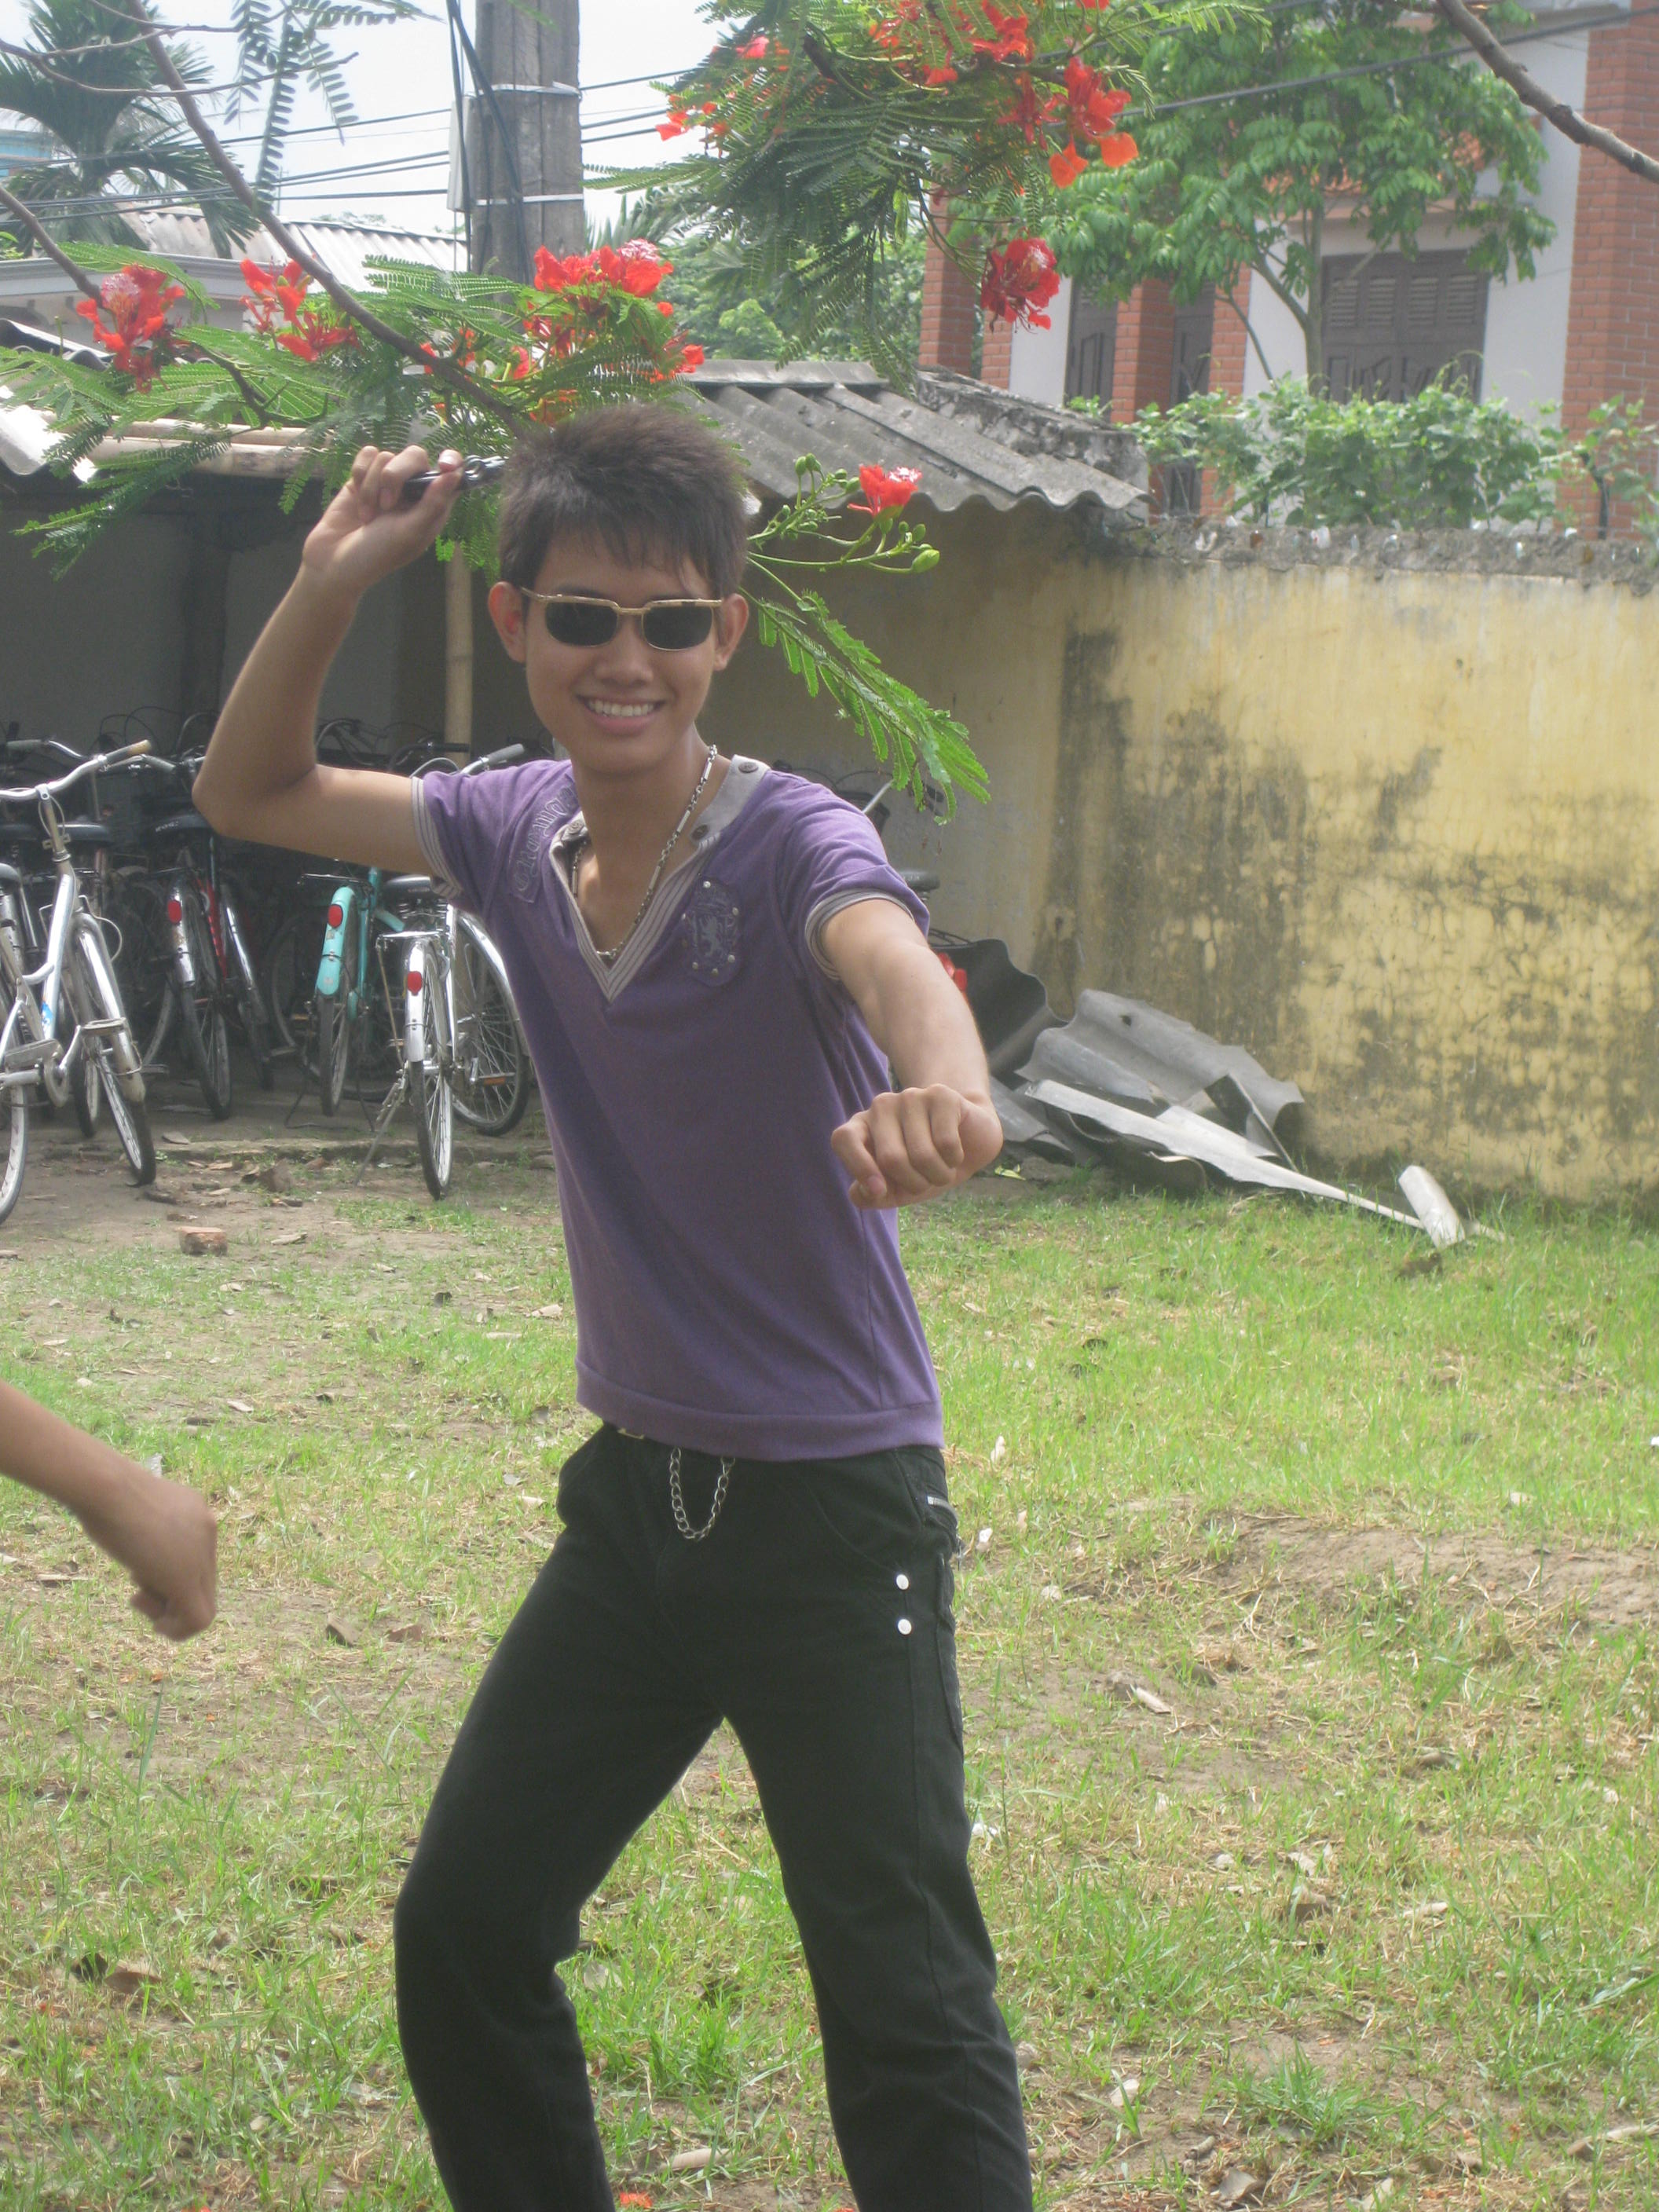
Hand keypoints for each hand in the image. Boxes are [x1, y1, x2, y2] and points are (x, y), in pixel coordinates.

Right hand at [78, 1464, 217, 1641]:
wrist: (106, 1488)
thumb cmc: (104, 1494)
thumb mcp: (134, 1512)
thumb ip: (149, 1534)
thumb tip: (144, 1558)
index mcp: (196, 1513)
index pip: (196, 1560)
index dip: (169, 1578)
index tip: (140, 1577)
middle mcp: (207, 1531)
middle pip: (202, 1583)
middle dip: (170, 1598)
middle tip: (139, 1596)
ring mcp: (200, 1555)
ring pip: (202, 1604)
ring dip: (169, 1614)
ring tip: (139, 1599)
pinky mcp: (185, 1579)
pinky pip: (199, 1619)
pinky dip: (177, 1630)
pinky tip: (155, 1624)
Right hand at [300, 443, 463, 602]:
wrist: (333, 561)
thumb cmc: (377, 554)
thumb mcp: (410, 533)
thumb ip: (433, 503)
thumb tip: (455, 474)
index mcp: (431, 506)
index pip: (451, 473)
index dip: (451, 462)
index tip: (443, 465)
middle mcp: (412, 491)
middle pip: (415, 456)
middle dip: (397, 476)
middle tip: (386, 505)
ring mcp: (386, 483)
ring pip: (386, 457)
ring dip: (372, 487)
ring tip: (367, 516)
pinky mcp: (362, 477)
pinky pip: (367, 455)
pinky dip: (359, 476)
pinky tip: (356, 499)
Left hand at [832, 1084, 1002, 1208]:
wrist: (969, 1145)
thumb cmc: (925, 1169)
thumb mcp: (897, 1190)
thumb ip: (871, 1196)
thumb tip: (863, 1191)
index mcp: (862, 1127)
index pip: (843, 1139)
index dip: (859, 1167)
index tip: (880, 1191)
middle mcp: (881, 1107)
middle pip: (891, 1158)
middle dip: (915, 1184)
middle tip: (927, 1181)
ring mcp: (910, 1097)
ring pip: (922, 1155)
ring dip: (938, 1175)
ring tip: (943, 1167)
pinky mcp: (940, 1095)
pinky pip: (946, 1143)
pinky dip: (954, 1160)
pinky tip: (956, 1152)